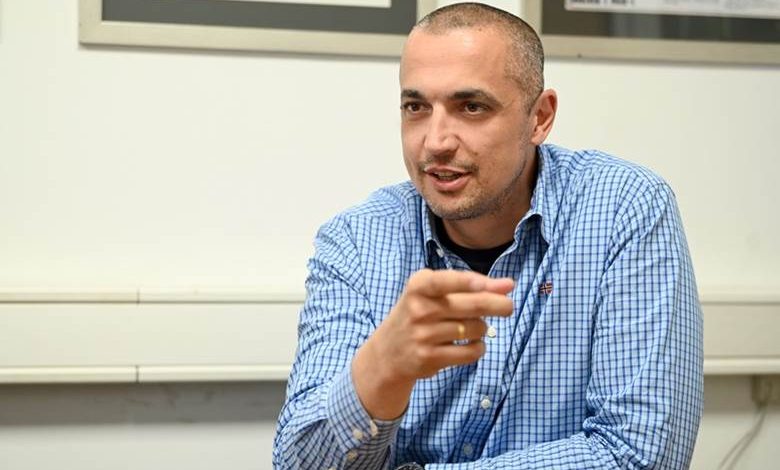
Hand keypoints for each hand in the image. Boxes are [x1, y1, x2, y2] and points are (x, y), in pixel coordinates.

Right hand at [352, 269, 513, 418]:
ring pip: (476, 329)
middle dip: (498, 305)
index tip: (492, 285)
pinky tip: (472, 344)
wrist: (389, 352)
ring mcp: (424, 335)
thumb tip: (507, 285)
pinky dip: (479, 348)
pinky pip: (471, 352)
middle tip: (509, 306)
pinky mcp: (430, 358)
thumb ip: (469, 284)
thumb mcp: (434, 292)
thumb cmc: (419, 313)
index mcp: (419, 285)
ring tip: (472, 327)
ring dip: (483, 328)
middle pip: (473, 305)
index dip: (469, 282)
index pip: (446, 280)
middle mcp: (419, 308)